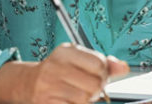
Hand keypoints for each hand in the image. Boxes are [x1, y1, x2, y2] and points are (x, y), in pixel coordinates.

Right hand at [0, 43, 128, 102]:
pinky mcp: (46, 102)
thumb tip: (123, 67)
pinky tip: (70, 100)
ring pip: (85, 99)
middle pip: (95, 84)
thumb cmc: (58, 70)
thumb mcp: (77, 59)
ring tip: (79, 94)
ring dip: (87, 100)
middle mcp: (56, 66)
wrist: (28, 83)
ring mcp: (49, 85)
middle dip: (97, 89)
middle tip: (90, 88)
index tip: (100, 75)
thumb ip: (103, 62)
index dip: (104, 72)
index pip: (99, 63)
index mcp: (65, 52)